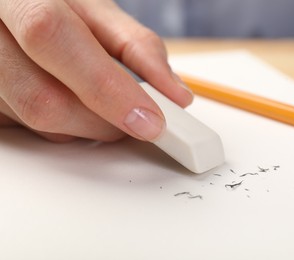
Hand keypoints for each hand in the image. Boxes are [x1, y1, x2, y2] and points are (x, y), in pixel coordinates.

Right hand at [0, 0, 192, 141]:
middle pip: (43, 98)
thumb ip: (138, 48)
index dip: (107, 87)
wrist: (17, 12)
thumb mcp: (98, 12)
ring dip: (84, 124)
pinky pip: (30, 129)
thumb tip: (175, 94)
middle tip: (135, 118)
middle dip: (104, 121)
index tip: (149, 120)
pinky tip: (67, 98)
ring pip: (38, 122)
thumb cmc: (57, 5)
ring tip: (96, 98)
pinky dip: (63, 124)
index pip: (53, 38)